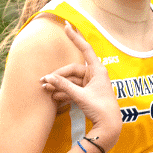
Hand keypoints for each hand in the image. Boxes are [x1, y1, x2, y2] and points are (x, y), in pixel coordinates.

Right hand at [40, 22, 121, 149]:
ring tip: (44, 90)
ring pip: (71, 80)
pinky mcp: (88, 93)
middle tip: (43, 82)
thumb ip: (64, 86)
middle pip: (72, 70)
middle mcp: (95, 75)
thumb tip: (48, 78)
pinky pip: (73, 88)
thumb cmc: (100, 109)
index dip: (75, 38)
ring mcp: (92, 84)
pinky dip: (64, 91)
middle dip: (57, 76)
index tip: (67, 26)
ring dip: (58, 85)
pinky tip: (53, 97)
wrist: (110, 126)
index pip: (85, 49)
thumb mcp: (80, 96)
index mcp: (98, 71)